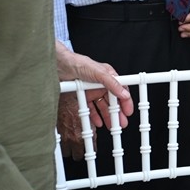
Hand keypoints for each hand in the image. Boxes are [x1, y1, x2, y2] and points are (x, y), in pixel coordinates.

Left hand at [54, 42, 133, 156]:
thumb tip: (123, 93)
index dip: (126, 102)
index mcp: (110, 77)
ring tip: (110, 125)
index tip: (128, 111)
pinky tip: (97, 122)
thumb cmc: (80, 64)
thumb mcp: (99, 73)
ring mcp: (93, 91)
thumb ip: (112, 83)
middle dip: (117, 113)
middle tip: (121, 123)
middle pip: (113, 101)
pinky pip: (91, 108)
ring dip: (107, 116)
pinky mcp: (84, 96)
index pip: (121, 91)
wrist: (61, 66)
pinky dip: (95, 116)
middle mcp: (102, 84)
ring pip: (102, 106)